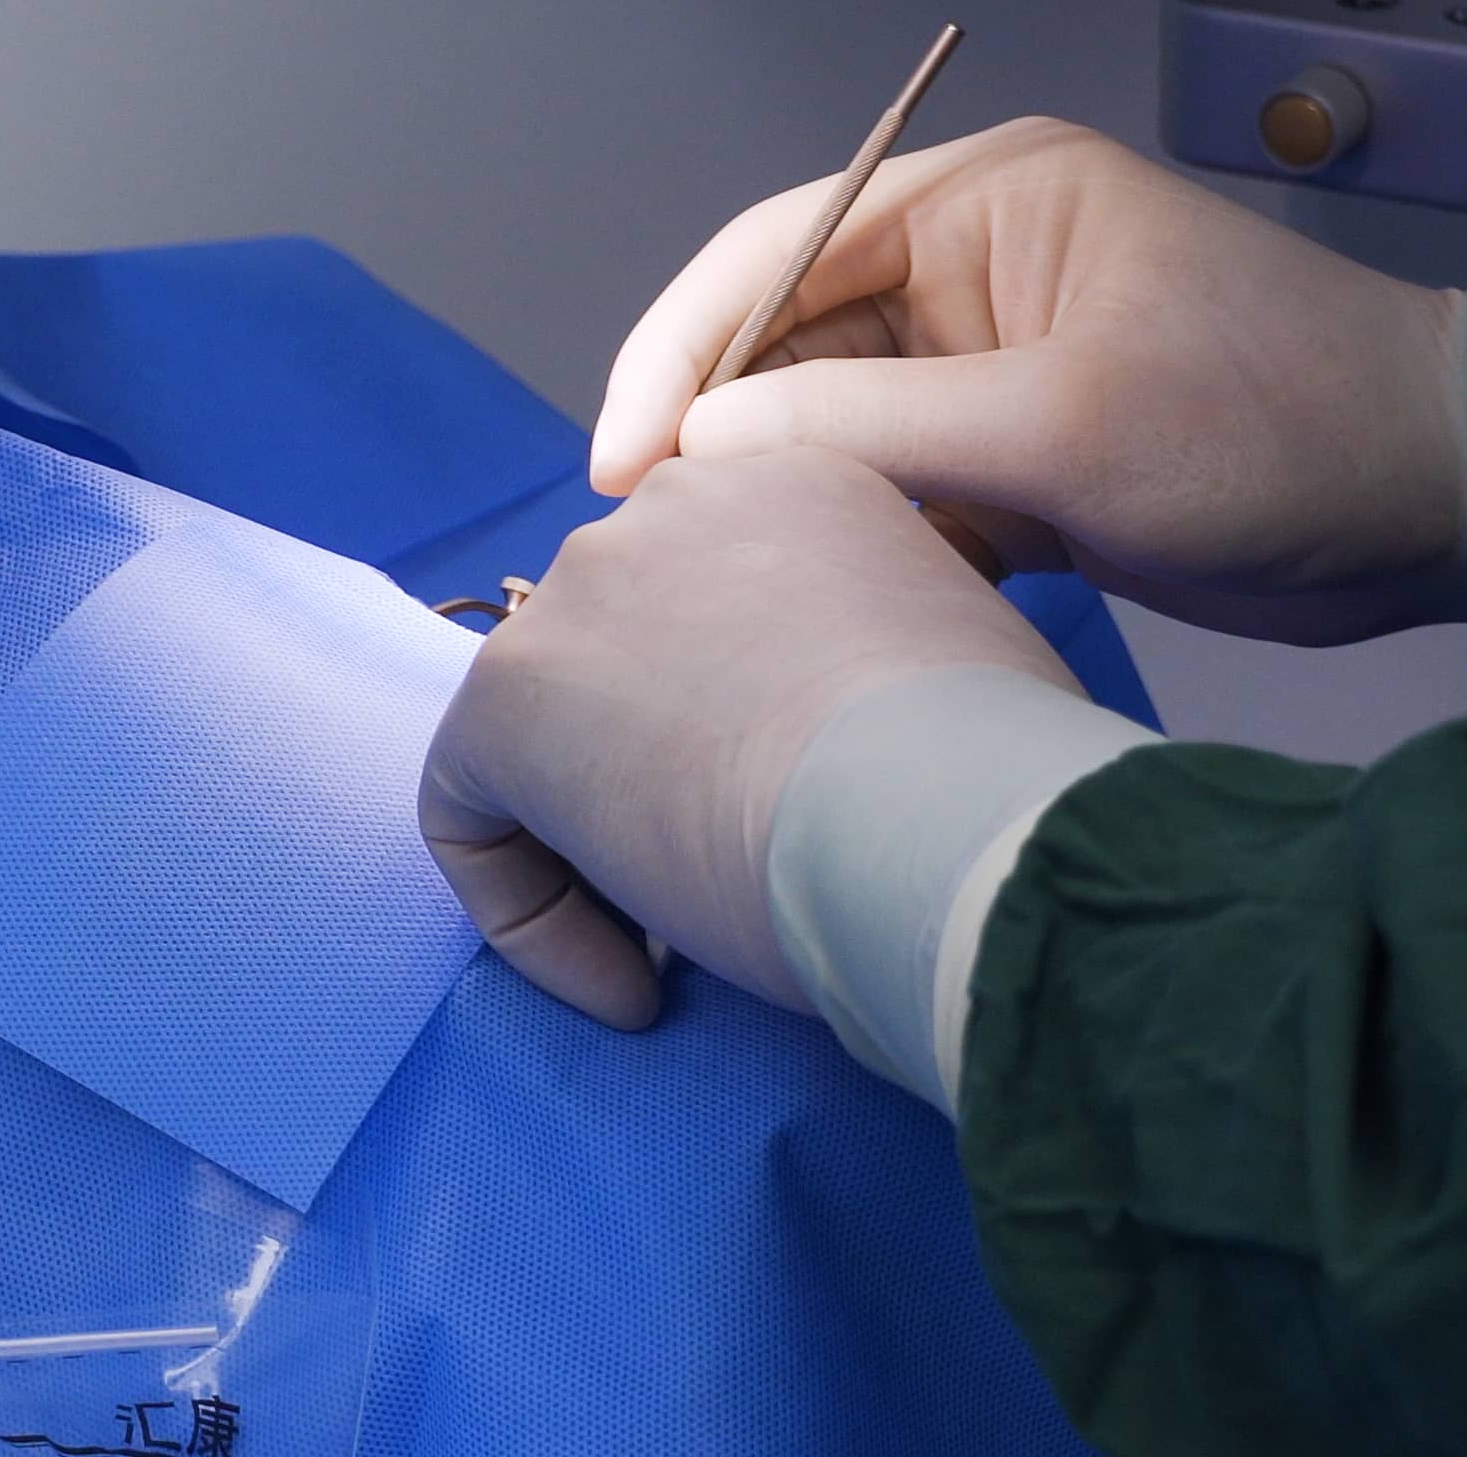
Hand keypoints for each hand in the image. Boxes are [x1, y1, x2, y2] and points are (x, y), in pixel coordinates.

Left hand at [419, 447, 1080, 1030]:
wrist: (944, 819)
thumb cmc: (995, 770)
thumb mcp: (962, 653)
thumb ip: (879, 653)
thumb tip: (847, 732)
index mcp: (796, 474)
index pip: (723, 594)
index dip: (742, 719)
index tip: (806, 816)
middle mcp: (674, 500)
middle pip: (628, 650)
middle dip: (664, 772)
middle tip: (730, 884)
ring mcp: (580, 592)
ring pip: (549, 731)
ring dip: (602, 845)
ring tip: (679, 956)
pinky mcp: (507, 699)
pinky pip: (471, 813)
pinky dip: (530, 912)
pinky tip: (628, 992)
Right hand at [594, 118, 1463, 644]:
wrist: (1441, 501)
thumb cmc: (1276, 425)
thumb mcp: (1069, 425)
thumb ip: (878, 430)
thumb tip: (703, 447)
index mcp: (983, 200)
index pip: (775, 250)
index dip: (677, 351)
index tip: (618, 464)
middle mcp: (973, 266)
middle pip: (786, 342)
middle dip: (715, 434)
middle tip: (646, 546)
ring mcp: (996, 365)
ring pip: (833, 429)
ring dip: (783, 500)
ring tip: (715, 587)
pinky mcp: (1023, 458)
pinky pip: (898, 491)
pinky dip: (861, 544)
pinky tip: (823, 607)